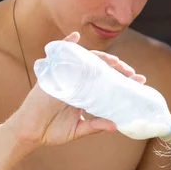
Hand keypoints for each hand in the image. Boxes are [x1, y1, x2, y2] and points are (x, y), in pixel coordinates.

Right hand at [5, 32, 146, 148]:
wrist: (30, 133)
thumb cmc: (53, 131)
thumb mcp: (79, 130)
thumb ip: (95, 125)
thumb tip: (116, 126)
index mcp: (86, 94)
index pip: (108, 82)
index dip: (124, 79)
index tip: (140, 80)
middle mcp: (78, 82)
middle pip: (101, 69)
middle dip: (118, 68)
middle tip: (131, 73)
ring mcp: (65, 77)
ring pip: (86, 61)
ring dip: (102, 57)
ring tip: (115, 61)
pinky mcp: (52, 75)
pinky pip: (59, 55)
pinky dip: (67, 43)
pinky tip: (75, 36)